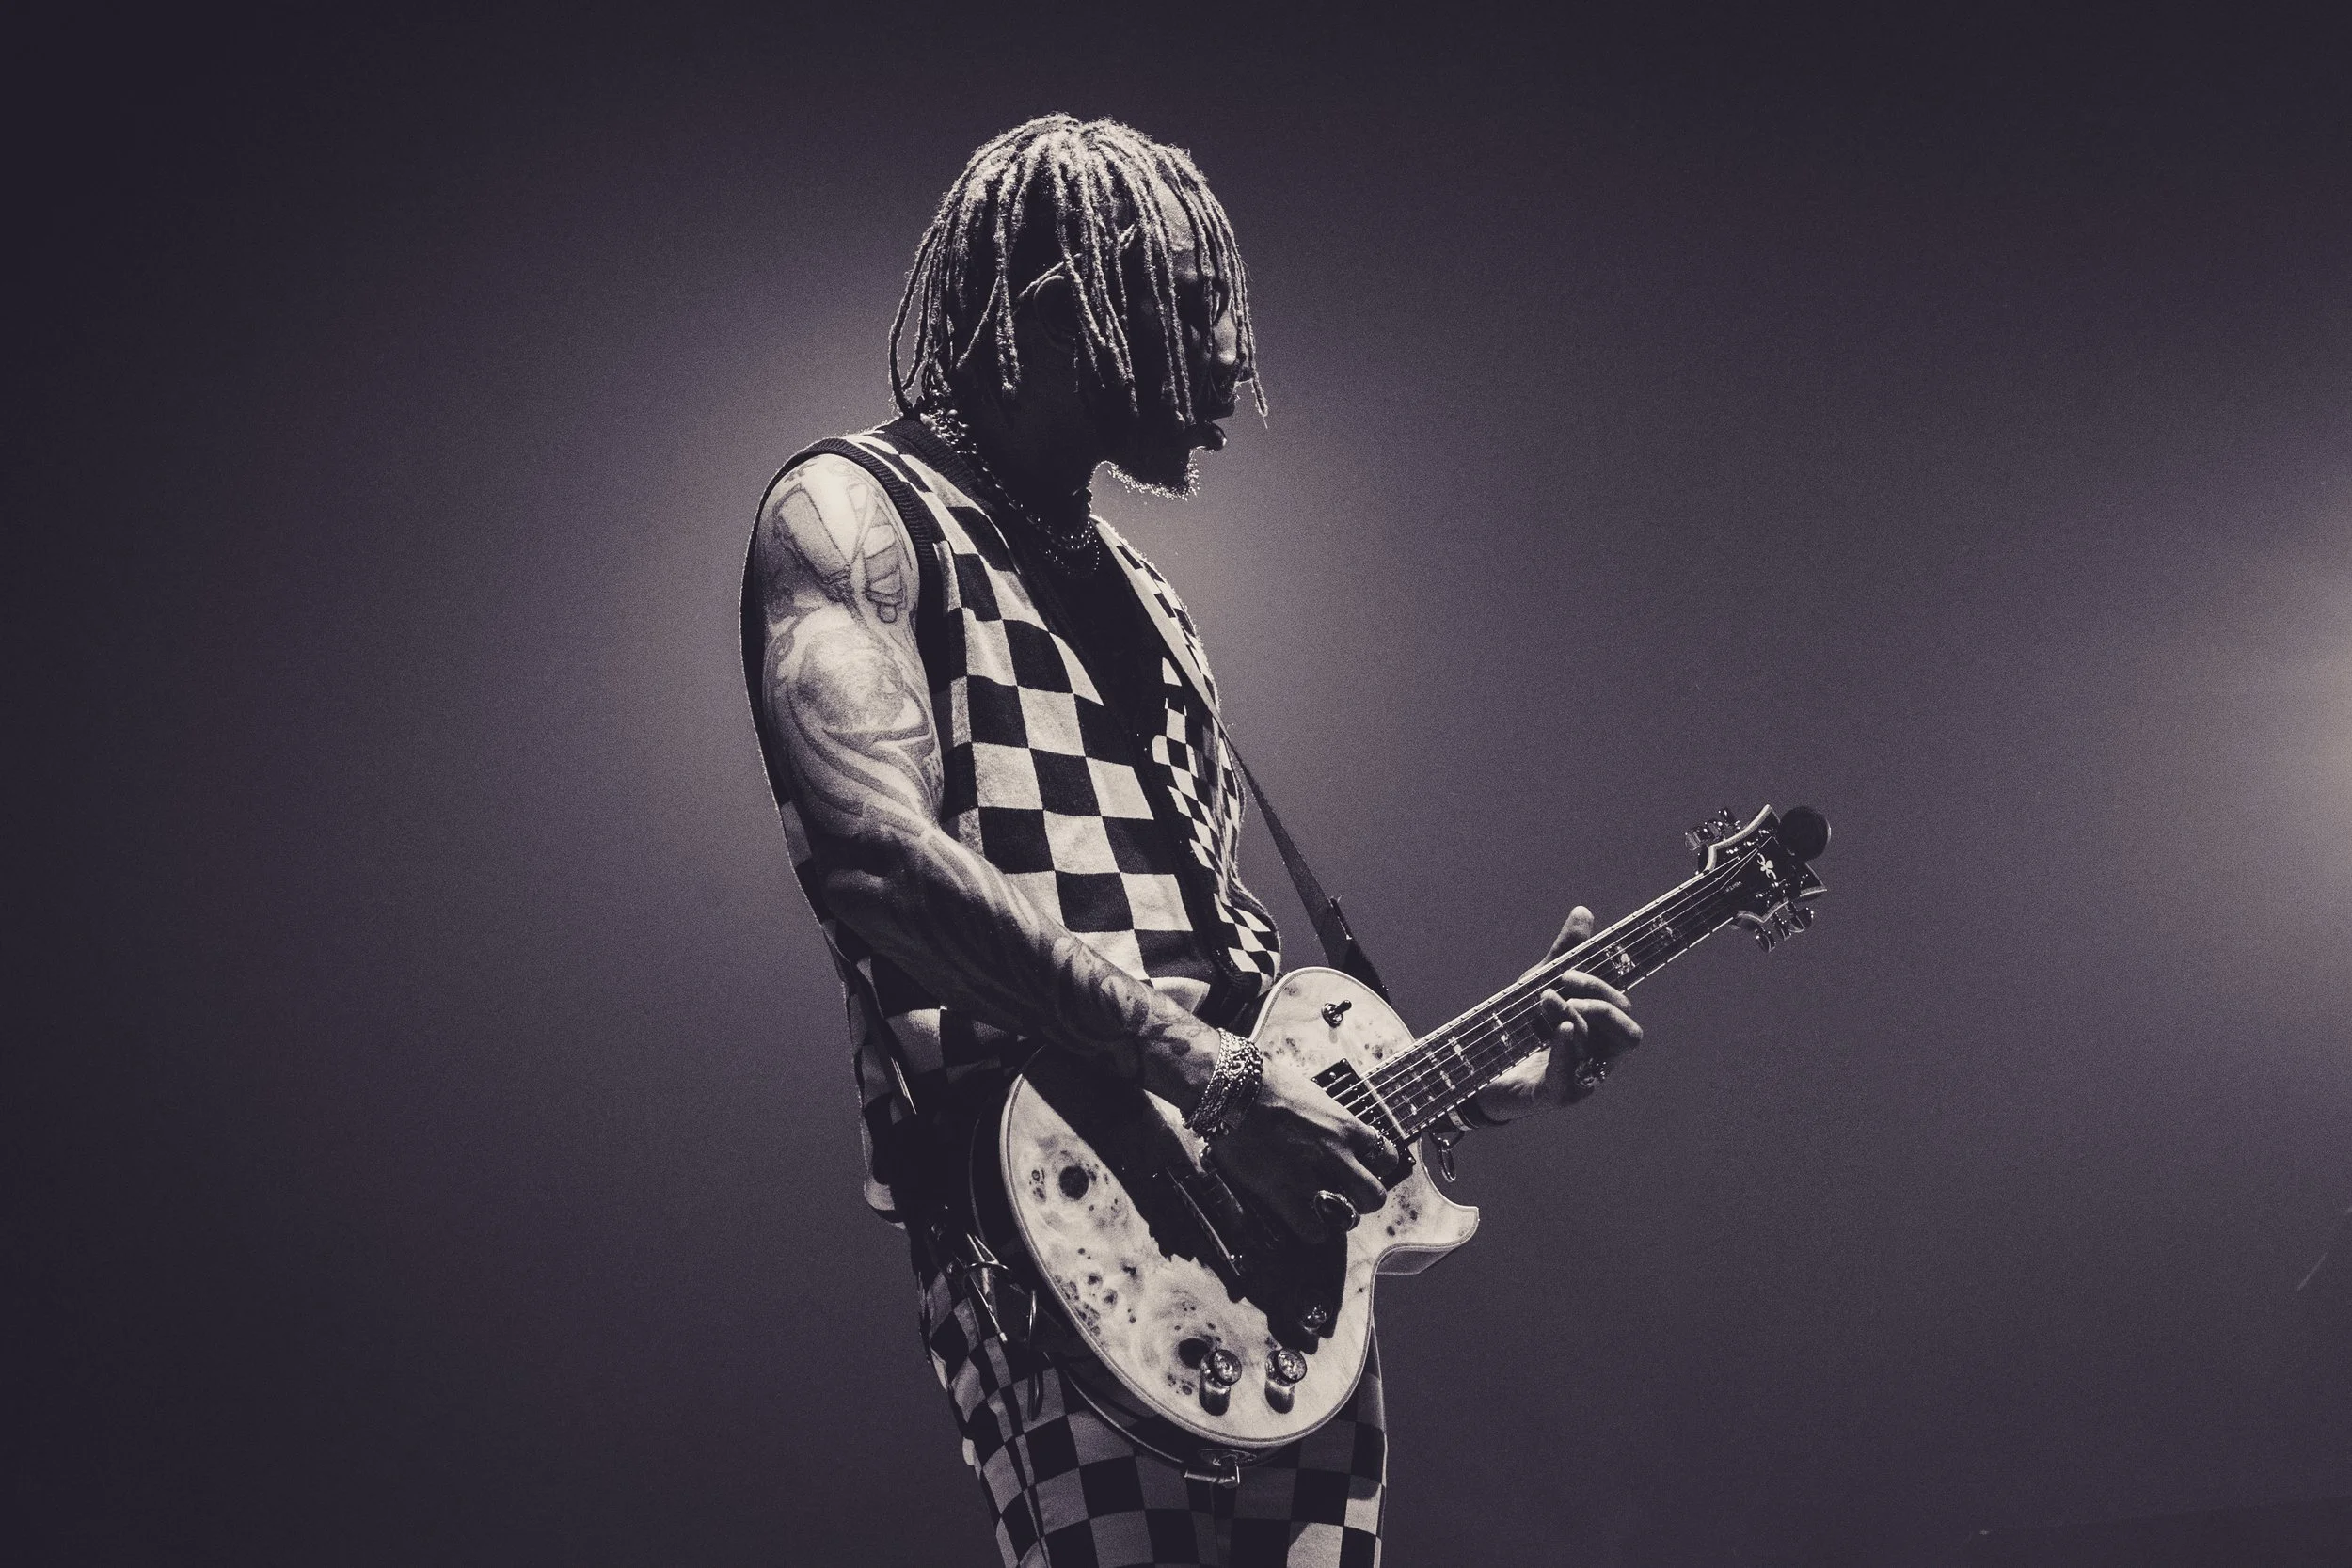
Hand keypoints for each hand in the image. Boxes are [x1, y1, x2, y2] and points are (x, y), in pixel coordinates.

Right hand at [1209, 1052, 1399, 1242]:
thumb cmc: (1268, 1085)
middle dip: (1363, 1200)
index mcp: (1345, 1126)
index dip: (1378, 1167)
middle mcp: (1336, 1154)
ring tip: (1325, 1212)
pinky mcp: (1284, 1193)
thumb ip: (1328, 1118)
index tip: (1363, 1167)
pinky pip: (1312, 1230)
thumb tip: (1330, 1128)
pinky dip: (1311, 1230)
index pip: (1387, 1156)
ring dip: (1338, 1218)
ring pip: (1349, 1217)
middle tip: (1348, 1196)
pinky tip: (1302, 1220)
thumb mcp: (1313, 1096)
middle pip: (1375, 1195)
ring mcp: (1311, 1176)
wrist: (1234, 1089)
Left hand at [1473, 905, 1643, 1122]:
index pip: (1621, 1006)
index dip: (1605, 984)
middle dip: (1599, 999)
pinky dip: (1567, 1049)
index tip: (1568, 968)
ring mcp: (1583, 1080)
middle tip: (1562, 981)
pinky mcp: (1558, 1096)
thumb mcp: (1538, 986)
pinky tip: (1560, 1028)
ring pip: (1605, 1051)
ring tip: (1547, 1000)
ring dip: (1579, 1017)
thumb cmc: (1518, 1031)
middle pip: (1627, 1031)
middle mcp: (1599, 1058)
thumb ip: (1563, 955)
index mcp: (1599, 1030)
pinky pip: (1572, 1076)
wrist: (1476, 1072)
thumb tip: (1583, 911)